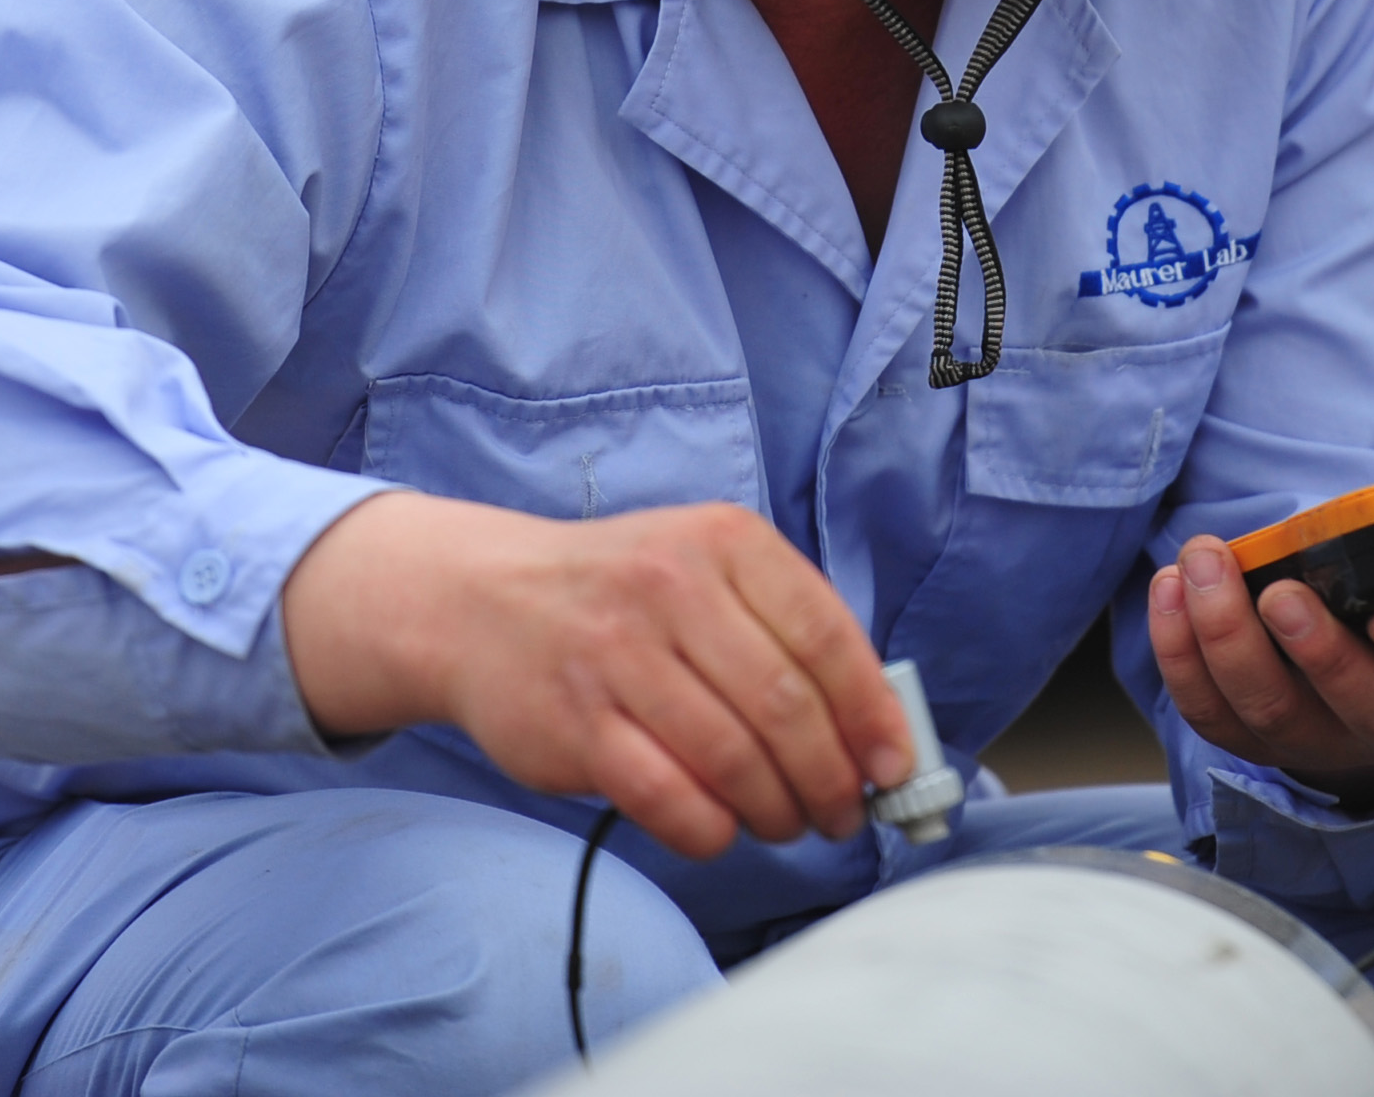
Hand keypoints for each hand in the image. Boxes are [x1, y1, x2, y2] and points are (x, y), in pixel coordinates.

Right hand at [276, 492, 916, 859]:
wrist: (479, 601)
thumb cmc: (618, 594)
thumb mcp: (703, 568)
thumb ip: (784, 628)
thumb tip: (875, 724)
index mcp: (724, 542)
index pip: (827, 636)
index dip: (873, 713)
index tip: (894, 764)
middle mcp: (673, 588)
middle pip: (788, 709)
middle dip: (832, 779)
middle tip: (842, 813)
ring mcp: (619, 656)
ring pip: (735, 760)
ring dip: (778, 811)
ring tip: (786, 823)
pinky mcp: (577, 724)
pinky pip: (671, 800)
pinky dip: (712, 831)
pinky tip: (722, 830)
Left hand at [1146, 534, 1373, 807]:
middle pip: (1359, 705)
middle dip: (1313, 648)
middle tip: (1278, 593)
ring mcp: (1322, 738)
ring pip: (1272, 711)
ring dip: (1228, 638)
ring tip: (1201, 568)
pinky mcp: (1257, 739)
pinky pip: (1211, 712)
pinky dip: (1180, 654)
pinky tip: (1169, 590)